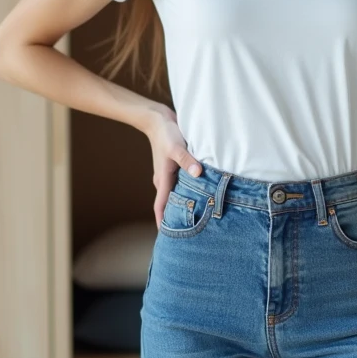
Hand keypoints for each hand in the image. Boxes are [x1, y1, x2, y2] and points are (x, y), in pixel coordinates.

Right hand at [143, 104, 202, 226]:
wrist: (158, 119)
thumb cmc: (166, 133)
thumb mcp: (177, 146)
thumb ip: (187, 160)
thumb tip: (198, 173)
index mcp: (163, 179)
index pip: (161, 207)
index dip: (163, 222)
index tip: (166, 238)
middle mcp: (164, 180)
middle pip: (168, 203)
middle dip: (175, 217)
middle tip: (188, 232)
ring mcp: (167, 174)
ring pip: (174, 194)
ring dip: (182, 204)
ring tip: (196, 216)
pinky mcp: (173, 167)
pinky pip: (179, 184)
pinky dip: (186, 191)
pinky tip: (198, 192)